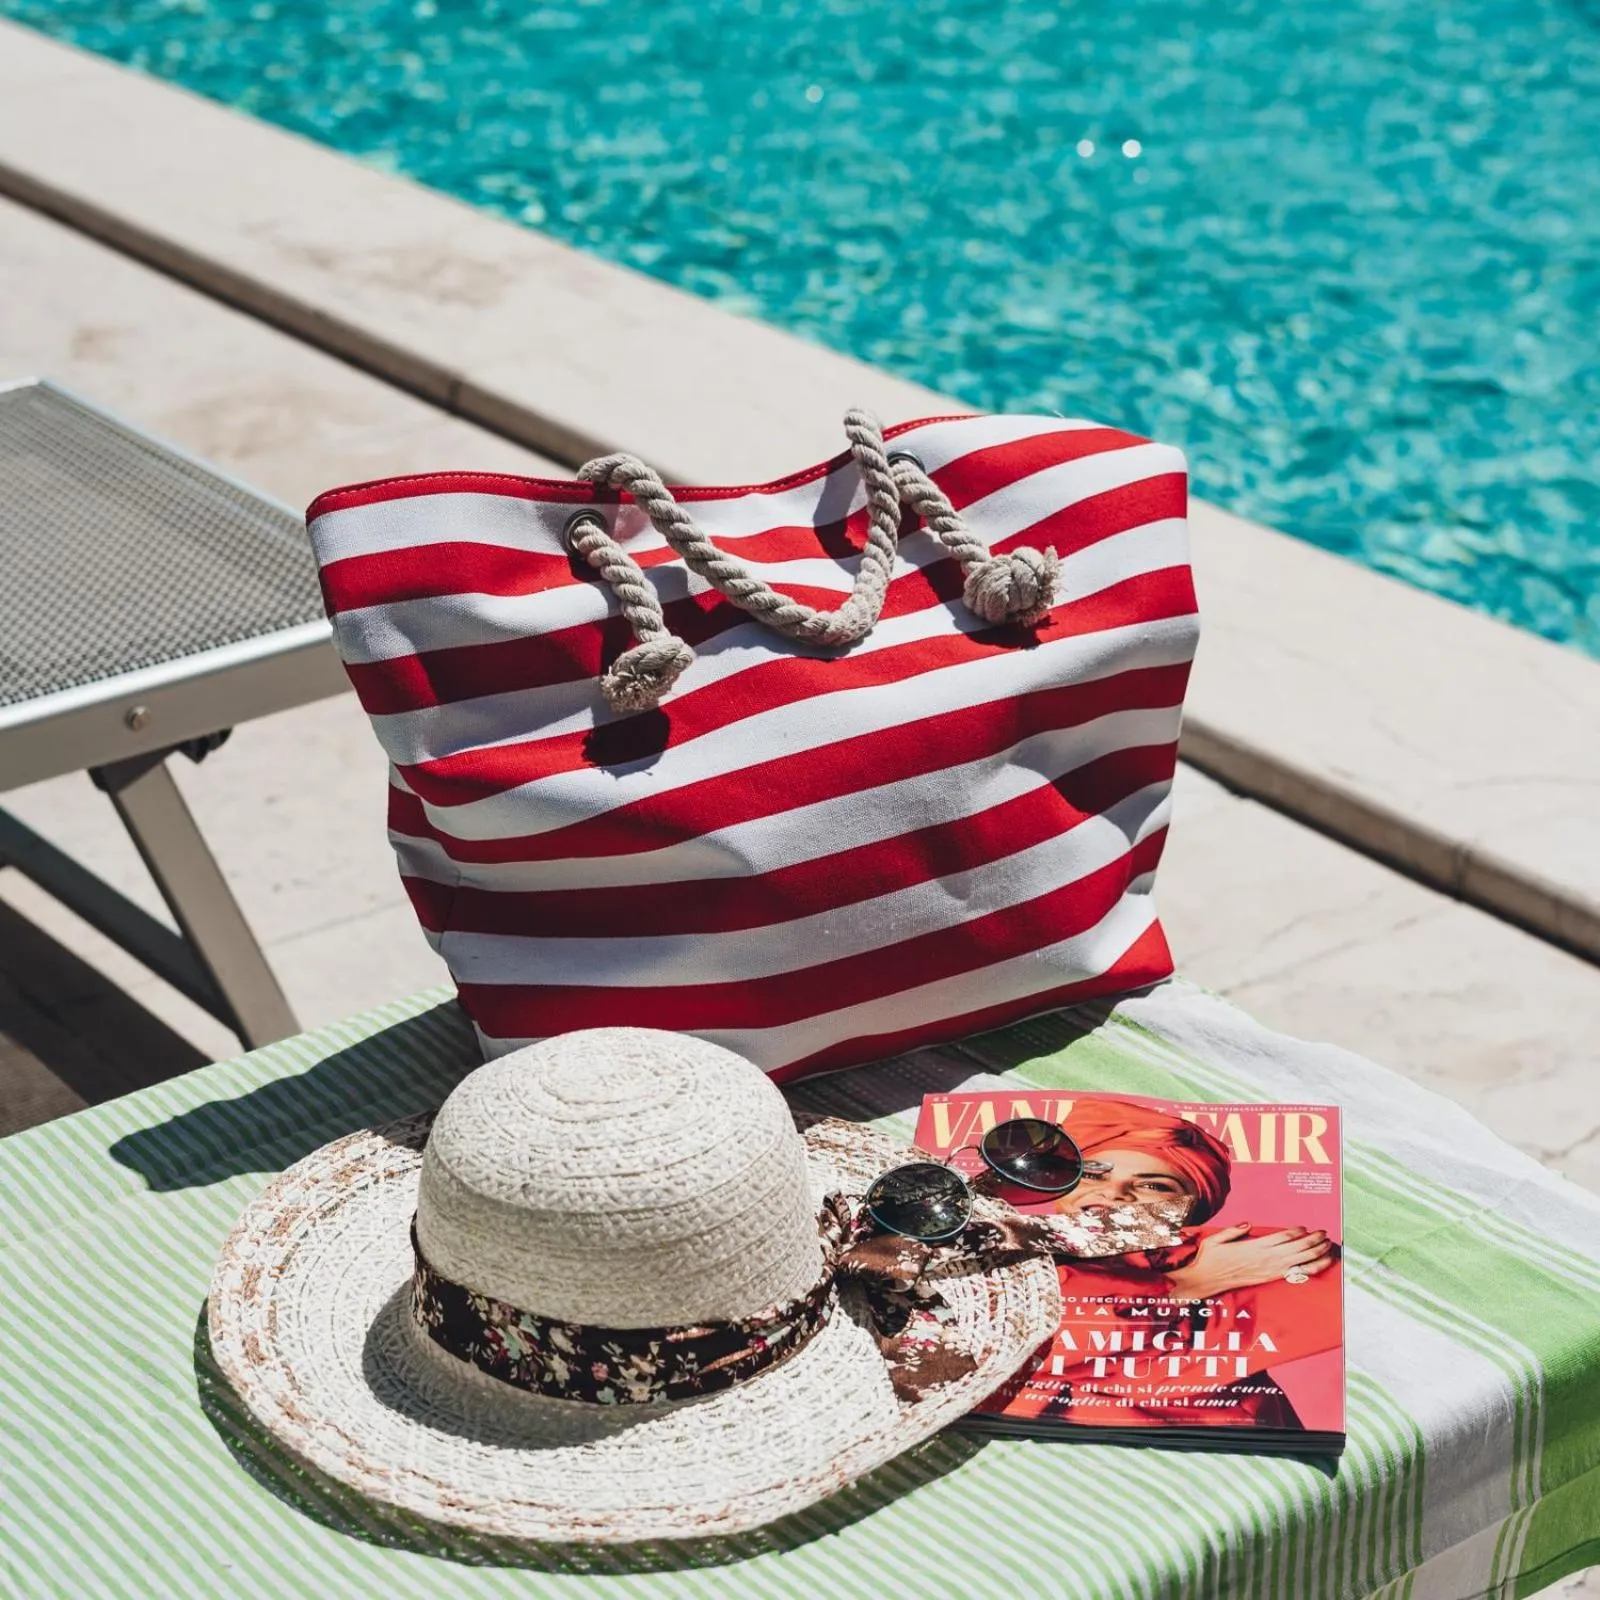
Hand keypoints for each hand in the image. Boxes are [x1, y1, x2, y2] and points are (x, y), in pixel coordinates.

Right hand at [1165, 1223, 1335, 1300]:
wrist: (1205, 1281)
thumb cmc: (1209, 1259)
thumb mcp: (1215, 1239)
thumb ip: (1232, 1231)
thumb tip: (1247, 1224)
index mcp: (1253, 1247)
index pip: (1281, 1238)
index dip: (1296, 1232)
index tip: (1306, 1227)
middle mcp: (1265, 1259)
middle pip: (1296, 1248)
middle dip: (1313, 1241)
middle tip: (1325, 1233)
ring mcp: (1269, 1270)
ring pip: (1299, 1261)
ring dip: (1316, 1254)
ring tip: (1329, 1247)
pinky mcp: (1269, 1278)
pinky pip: (1294, 1274)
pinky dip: (1310, 1269)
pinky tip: (1319, 1265)